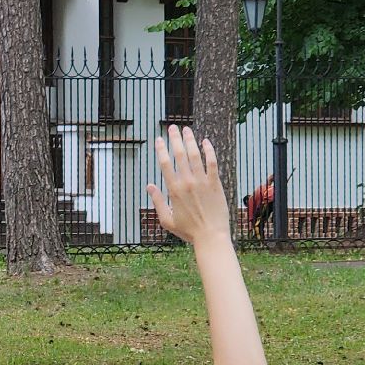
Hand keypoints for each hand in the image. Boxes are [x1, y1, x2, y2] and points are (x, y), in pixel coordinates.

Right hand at [146, 124, 226, 243]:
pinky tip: (205, 142)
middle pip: (179, 155)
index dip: (161, 149)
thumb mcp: (167, 220)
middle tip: (172, 128)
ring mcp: (202, 182)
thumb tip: (149, 186)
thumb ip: (157, 202)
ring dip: (190, 140)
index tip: (159, 139)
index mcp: (174, 190)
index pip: (165, 164)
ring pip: (195, 155)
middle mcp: (187, 182)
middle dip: (175, 139)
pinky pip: (212, 162)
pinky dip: (209, 151)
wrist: (211, 236)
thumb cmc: (189, 231)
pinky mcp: (215, 183)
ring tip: (187, 130)